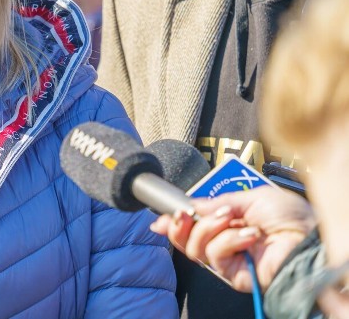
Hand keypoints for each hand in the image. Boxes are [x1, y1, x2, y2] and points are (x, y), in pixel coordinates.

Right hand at [150, 187, 314, 291]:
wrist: (309, 238)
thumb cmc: (290, 217)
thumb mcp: (249, 197)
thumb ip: (216, 203)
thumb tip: (190, 206)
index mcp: (230, 222)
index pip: (194, 224)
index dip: (175, 222)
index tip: (162, 217)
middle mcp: (226, 241)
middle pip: (187, 239)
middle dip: (181, 224)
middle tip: (185, 214)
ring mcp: (229, 258)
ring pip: (195, 248)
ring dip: (208, 228)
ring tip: (230, 220)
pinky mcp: (234, 274)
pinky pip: (214, 256)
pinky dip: (227, 242)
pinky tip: (247, 236)